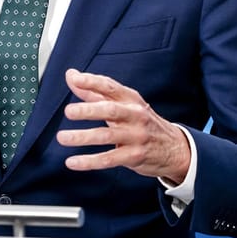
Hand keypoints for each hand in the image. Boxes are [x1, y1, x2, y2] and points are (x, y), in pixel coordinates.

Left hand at [56, 69, 190, 183]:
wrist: (173, 147)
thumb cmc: (142, 123)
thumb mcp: (124, 104)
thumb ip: (95, 91)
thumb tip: (71, 75)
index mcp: (130, 99)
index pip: (110, 86)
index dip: (92, 81)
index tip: (75, 79)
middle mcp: (135, 115)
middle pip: (110, 110)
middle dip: (88, 110)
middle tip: (68, 111)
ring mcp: (136, 136)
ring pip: (107, 136)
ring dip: (83, 137)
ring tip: (62, 137)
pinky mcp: (134, 156)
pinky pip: (109, 159)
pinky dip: (89, 161)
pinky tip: (72, 162)